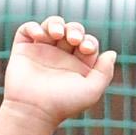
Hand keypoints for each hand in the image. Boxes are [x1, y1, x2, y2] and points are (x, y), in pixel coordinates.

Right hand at [3, 17, 117, 123]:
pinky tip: (40, 35)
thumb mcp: (91, 91)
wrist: (33, 110)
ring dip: (56, 23)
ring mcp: (42, 51)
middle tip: (73, 39)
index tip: (85, 49)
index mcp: (78, 66)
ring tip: (56, 33)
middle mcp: (60, 57)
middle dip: (75, 30)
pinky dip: (34, 27)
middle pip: (71, 30)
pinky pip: (28, 29)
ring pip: (52, 25)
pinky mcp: (24, 50)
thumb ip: (104, 72)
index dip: (88, 41)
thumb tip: (112, 53)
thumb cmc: (63, 104)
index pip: (88, 43)